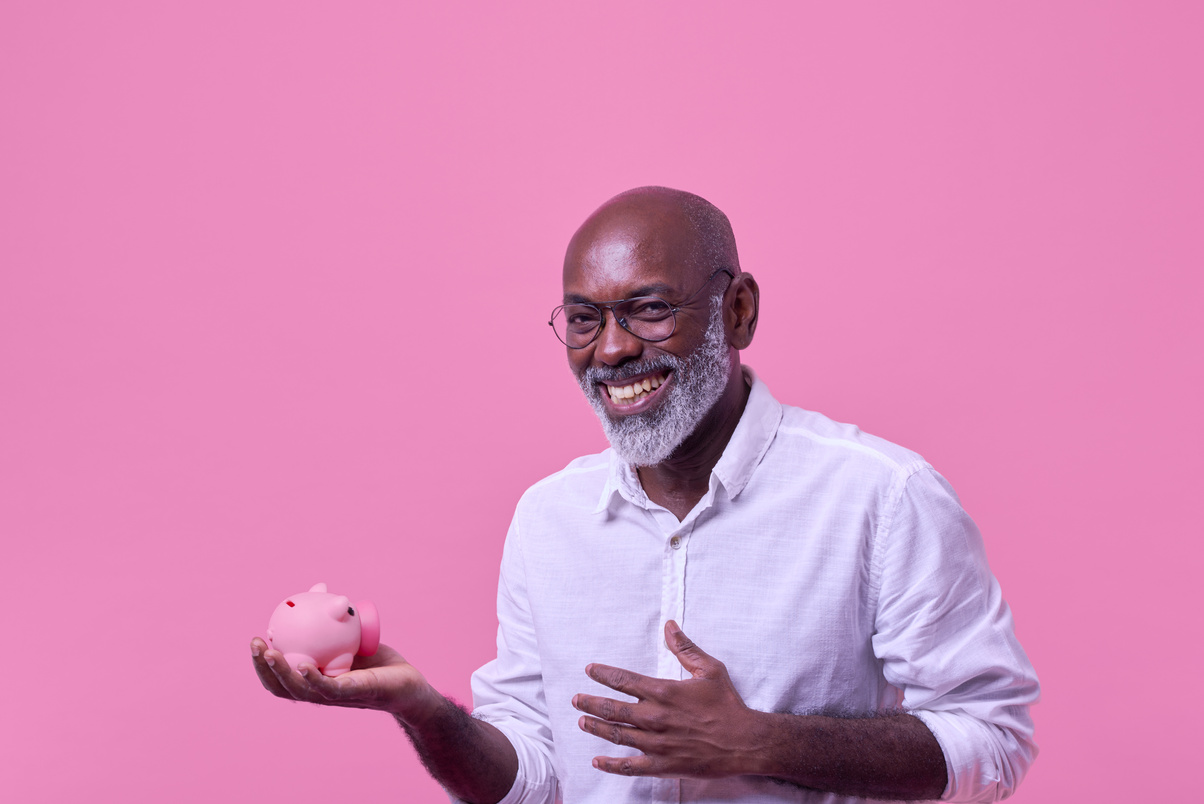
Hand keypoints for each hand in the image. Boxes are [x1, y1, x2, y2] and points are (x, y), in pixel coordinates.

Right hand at [250, 637, 435, 721]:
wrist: (408, 683)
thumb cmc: (377, 663)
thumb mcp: (349, 637)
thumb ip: (332, 620)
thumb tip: (318, 589)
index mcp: (314, 682)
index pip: (279, 678)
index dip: (262, 664)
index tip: (255, 639)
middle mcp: (319, 693)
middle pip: (282, 686)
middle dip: (263, 666)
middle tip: (255, 643)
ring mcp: (336, 697)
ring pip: (300, 690)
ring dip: (281, 672)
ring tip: (269, 653)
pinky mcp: (355, 694)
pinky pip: (331, 688)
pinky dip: (314, 679)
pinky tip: (305, 665)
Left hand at [572, 620, 761, 778]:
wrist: (744, 742)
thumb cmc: (727, 704)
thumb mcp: (710, 669)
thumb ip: (685, 648)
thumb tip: (669, 626)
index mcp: (663, 691)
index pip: (623, 680)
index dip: (603, 674)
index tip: (590, 670)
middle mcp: (654, 717)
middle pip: (612, 708)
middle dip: (590, 701)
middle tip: (577, 698)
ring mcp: (656, 743)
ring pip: (616, 734)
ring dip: (596, 727)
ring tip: (582, 720)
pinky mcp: (662, 764)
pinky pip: (629, 766)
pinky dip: (610, 764)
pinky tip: (597, 761)